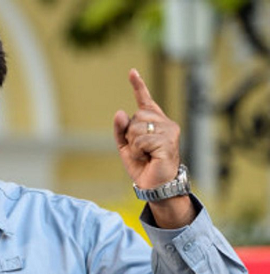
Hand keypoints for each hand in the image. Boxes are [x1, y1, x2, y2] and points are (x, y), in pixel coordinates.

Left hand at [113, 69, 194, 227]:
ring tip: (145, 155)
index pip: (145, 101)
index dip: (138, 86)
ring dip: (134, 145)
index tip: (132, 72)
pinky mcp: (168, 142)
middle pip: (135, 117)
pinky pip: (141, 140)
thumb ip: (120, 130)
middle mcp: (165, 123)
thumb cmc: (142, 165)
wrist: (154, 185)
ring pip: (136, 128)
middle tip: (141, 150)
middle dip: (130, 135)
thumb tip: (120, 112)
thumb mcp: (125, 146)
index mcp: (154, 122)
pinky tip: (148, 158)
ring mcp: (169, 131)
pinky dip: (138, 151)